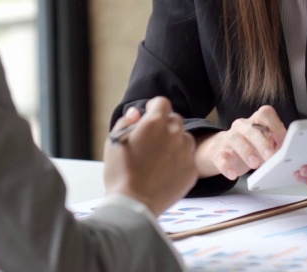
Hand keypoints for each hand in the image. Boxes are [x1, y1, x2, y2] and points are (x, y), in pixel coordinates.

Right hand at [103, 97, 196, 215]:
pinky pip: (188, 159)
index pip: (162, 103)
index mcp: (154, 122)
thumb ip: (126, 121)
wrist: (133, 204)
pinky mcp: (192, 170)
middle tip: (152, 141)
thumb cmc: (120, 171)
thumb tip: (136, 113)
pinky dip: (180, 162)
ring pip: (185, 139)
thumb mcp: (114, 141)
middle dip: (165, 125)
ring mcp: (185, 152)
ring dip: (175, 143)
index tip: (149, 115)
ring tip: (160, 158)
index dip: (155, 107)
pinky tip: (165, 172)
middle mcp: (174, 133)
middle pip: (175, 120)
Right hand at [193, 105, 284, 179]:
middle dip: (262, 142)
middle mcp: (241, 127)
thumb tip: (291, 152)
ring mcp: (229, 138)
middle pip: (251, 129)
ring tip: (255, 164)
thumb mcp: (264, 143)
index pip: (265, 114)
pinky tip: (232, 175)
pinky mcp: (218, 153)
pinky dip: (226, 166)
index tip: (284, 141)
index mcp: (255, 122)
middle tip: (270, 156)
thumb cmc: (249, 146)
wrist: (222, 150)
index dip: (276, 126)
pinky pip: (221, 157)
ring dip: (246, 152)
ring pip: (235, 140)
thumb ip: (276, 144)